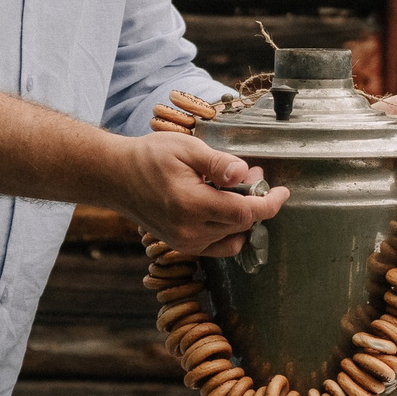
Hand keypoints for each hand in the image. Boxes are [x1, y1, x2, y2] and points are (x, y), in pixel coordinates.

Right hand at [110, 131, 286, 257]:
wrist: (115, 177)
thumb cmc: (148, 157)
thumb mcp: (186, 149)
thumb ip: (218, 164)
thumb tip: (244, 174)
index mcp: (191, 205)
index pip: (245, 213)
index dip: (268, 203)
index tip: (282, 192)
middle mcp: (189, 231)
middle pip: (242, 225)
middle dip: (255, 202)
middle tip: (252, 176)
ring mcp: (185, 243)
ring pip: (232, 237)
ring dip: (242, 216)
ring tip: (234, 190)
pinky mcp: (182, 246)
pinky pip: (218, 245)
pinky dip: (228, 229)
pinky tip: (223, 206)